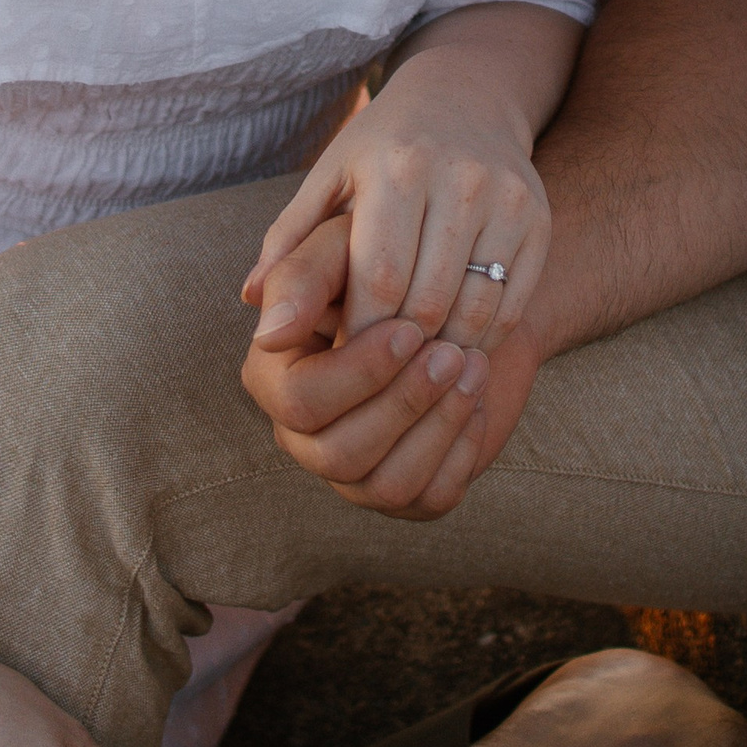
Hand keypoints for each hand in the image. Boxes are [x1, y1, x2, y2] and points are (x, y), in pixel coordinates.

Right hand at [241, 213, 545, 516]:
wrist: (458, 292)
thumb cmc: (390, 257)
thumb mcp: (346, 248)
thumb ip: (302, 277)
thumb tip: (270, 332)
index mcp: (273, 380)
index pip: (301, 401)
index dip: (360, 372)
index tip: (412, 329)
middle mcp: (303, 436)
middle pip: (340, 454)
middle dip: (404, 403)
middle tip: (453, 353)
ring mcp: (352, 472)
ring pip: (387, 484)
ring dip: (437, 427)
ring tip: (472, 371)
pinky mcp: (406, 491)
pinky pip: (431, 498)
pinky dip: (461, 451)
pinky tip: (476, 401)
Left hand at [245, 48, 550, 362]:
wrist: (465, 97)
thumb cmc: (381, 148)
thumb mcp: (329, 179)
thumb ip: (289, 244)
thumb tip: (257, 314)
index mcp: (397, 168)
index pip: (378, 279)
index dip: (359, 333)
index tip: (340, 362)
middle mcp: (460, 179)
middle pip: (428, 301)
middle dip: (398, 351)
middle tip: (375, 380)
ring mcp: (507, 200)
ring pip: (475, 310)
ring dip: (441, 354)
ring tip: (410, 374)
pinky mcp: (538, 219)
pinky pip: (511, 304)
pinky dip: (480, 341)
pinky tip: (451, 352)